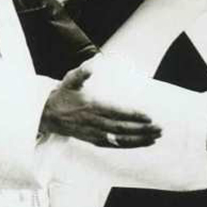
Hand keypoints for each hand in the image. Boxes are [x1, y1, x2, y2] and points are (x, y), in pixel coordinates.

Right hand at [41, 60, 161, 147]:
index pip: (116, 112)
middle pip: (122, 127)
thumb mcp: (70, 79)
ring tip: (156, 136)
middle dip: (142, 129)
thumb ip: (83, 72)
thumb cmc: (62, 95)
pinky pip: (114, 145)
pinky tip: (142, 142)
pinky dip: (129, 145)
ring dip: (139, 138)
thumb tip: (95, 61)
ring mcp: (94, 133)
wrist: (47, 115)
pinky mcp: (93, 140)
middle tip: (160, 128)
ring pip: (120, 138)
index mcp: (91, 105)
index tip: (149, 115)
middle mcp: (94, 121)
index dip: (133, 114)